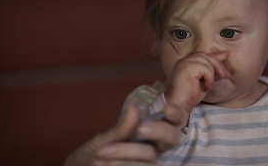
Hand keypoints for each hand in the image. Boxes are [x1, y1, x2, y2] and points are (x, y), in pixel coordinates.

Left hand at [63, 104, 183, 165]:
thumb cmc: (91, 156)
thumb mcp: (103, 140)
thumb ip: (121, 128)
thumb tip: (136, 108)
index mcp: (147, 136)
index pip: (171, 123)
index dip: (175, 115)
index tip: (168, 109)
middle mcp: (153, 151)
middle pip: (170, 139)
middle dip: (159, 131)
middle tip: (140, 129)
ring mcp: (148, 165)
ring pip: (151, 157)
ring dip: (126, 153)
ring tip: (101, 154)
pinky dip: (121, 164)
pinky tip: (104, 164)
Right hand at [165, 52, 227, 123]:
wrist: (179, 105)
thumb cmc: (190, 95)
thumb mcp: (204, 79)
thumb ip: (211, 69)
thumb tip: (225, 55)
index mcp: (186, 62)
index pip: (202, 55)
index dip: (215, 55)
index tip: (226, 55)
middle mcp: (185, 60)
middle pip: (206, 56)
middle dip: (217, 65)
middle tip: (223, 76)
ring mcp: (185, 63)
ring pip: (207, 62)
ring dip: (212, 75)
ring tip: (209, 85)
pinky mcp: (188, 68)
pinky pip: (206, 69)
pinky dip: (209, 78)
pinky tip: (206, 87)